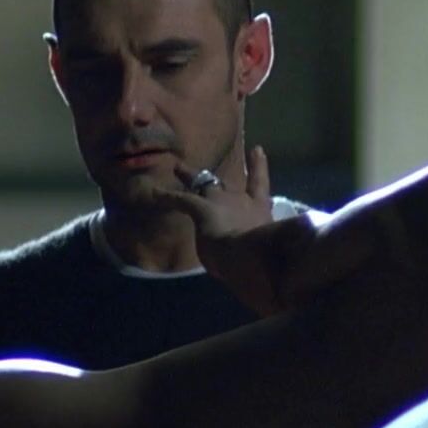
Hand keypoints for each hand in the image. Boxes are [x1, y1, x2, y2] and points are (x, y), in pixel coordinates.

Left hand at [147, 146, 285, 315]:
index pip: (260, 187)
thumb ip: (267, 256)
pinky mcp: (203, 207)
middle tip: (211, 163)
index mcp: (261, 213)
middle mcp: (241, 201)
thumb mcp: (271, 254)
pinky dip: (166, 197)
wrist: (253, 256)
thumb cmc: (268, 257)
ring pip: (202, 183)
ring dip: (189, 175)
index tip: (257, 150)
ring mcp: (222, 201)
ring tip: (177, 167)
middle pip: (226, 183)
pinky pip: (180, 199)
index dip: (258, 168)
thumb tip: (274, 277)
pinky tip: (153, 195)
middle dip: (216, 175)